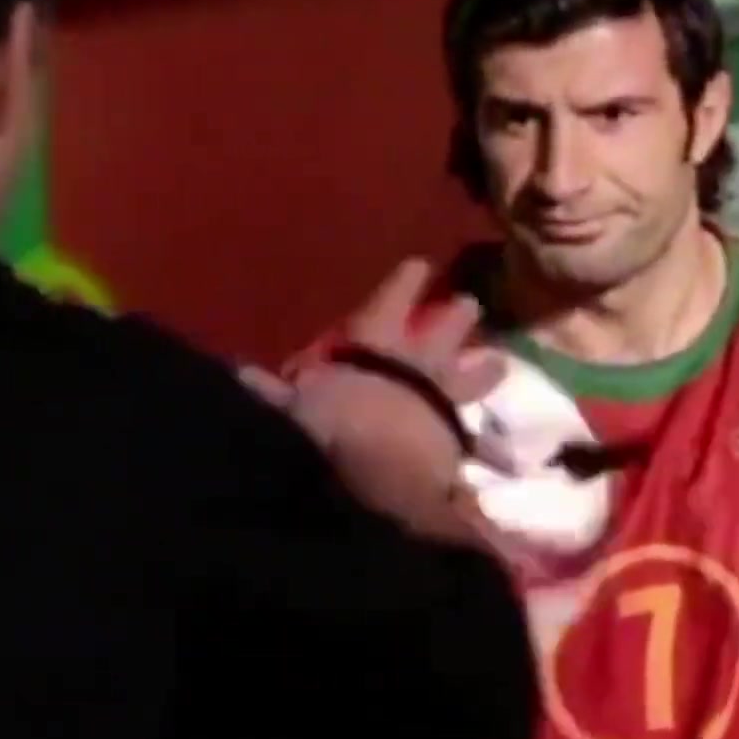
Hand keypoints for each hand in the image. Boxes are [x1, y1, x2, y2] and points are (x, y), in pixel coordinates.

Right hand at [240, 258, 506, 545]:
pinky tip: (486, 440)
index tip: (421, 264)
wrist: (375, 475)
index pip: (394, 300)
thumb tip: (239, 376)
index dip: (406, 282)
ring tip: (498, 362)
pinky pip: (475, 432)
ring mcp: (445, 399)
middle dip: (459, 315)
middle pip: (447, 328)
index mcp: (376, 343)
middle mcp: (418, 362)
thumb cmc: (327, 428)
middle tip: (470, 304)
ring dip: (485, 368)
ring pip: (475, 374)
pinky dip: (481, 435)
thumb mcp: (290, 407)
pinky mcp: (458, 439)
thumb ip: (272, 393)